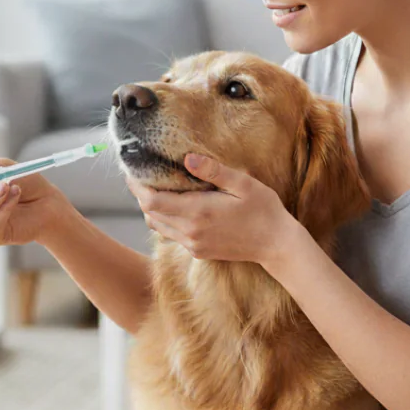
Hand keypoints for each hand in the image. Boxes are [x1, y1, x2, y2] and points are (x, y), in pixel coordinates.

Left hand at [124, 153, 301, 265]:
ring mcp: (194, 244)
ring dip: (151, 209)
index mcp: (198, 212)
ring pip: (158, 226)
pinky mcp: (199, 252)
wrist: (277, 246)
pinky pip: (172, 235)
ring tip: (152, 188)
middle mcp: (191, 232)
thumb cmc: (264, 210)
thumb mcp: (243, 183)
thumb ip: (214, 171)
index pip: (153, 202)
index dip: (138, 188)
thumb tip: (188, 158)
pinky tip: (173, 206)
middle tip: (138, 176)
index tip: (132, 172)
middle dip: (141, 195)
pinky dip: (164, 220)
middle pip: (150, 214)